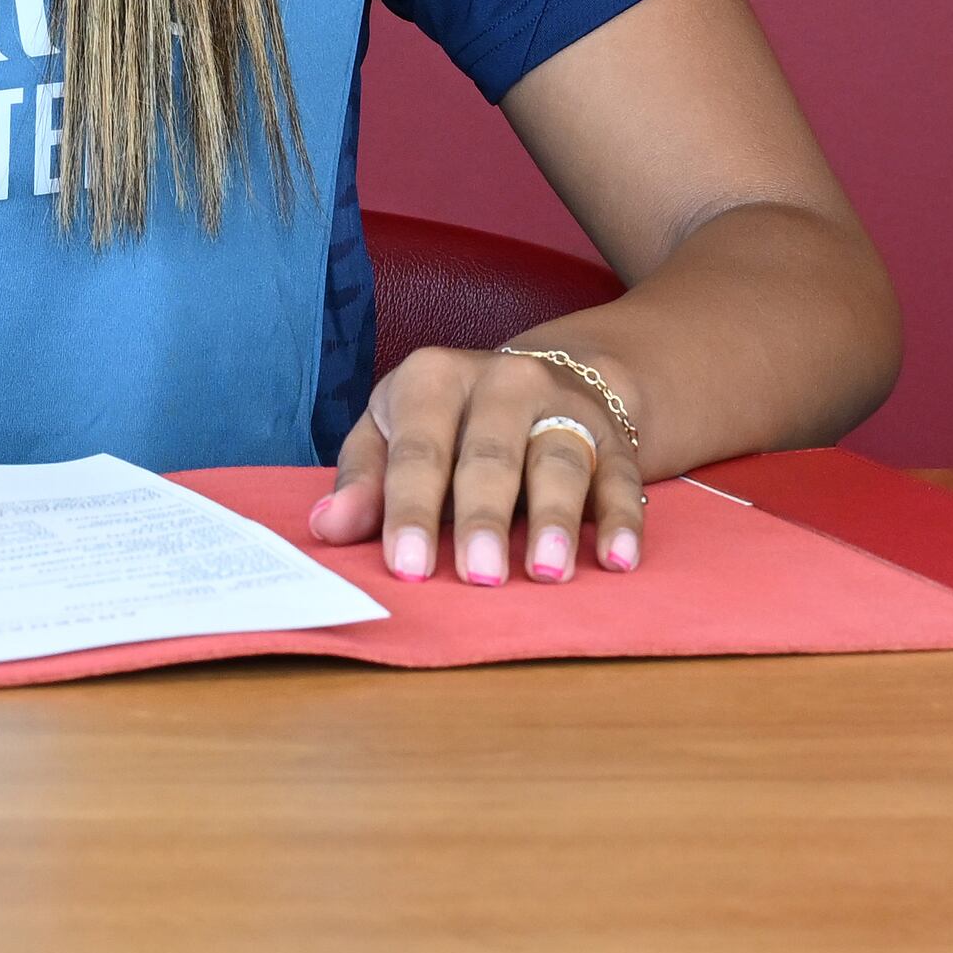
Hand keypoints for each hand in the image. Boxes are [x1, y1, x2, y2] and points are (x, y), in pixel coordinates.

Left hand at [306, 343, 644, 585]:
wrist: (541, 379)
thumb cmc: (445, 421)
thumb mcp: (391, 430)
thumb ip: (363, 479)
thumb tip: (329, 527)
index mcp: (433, 378)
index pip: (418, 448)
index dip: (411, 508)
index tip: (407, 566)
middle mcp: (502, 381)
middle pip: (490, 454)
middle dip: (483, 516)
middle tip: (479, 575)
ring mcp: (563, 406)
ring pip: (560, 461)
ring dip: (556, 518)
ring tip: (547, 571)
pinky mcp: (613, 437)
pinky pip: (621, 478)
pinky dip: (623, 520)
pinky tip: (617, 560)